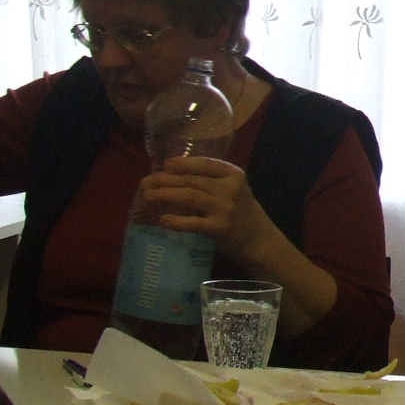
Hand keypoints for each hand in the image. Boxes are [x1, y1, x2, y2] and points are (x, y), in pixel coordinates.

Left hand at [138, 156, 281, 261]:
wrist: (259, 240)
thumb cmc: (241, 212)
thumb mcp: (232, 190)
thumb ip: (210, 182)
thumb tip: (171, 176)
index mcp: (234, 175)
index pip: (205, 164)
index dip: (183, 163)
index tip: (165, 165)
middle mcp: (229, 189)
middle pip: (191, 180)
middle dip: (165, 180)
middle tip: (146, 183)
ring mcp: (224, 209)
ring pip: (188, 196)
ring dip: (164, 195)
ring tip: (147, 196)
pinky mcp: (219, 228)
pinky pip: (192, 223)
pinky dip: (175, 221)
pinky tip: (162, 220)